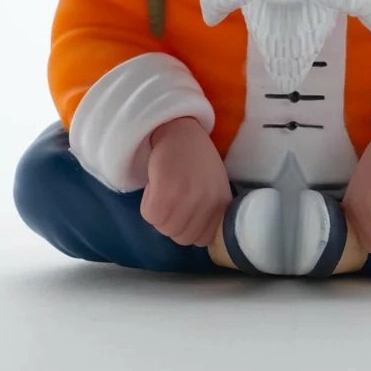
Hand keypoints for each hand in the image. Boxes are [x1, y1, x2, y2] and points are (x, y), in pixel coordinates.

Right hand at [140, 117, 231, 246]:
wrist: (180, 130)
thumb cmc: (196, 159)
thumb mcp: (214, 187)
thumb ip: (209, 212)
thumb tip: (198, 237)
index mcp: (222, 204)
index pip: (201, 240)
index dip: (188, 227)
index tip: (184, 209)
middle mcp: (208, 203)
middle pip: (181, 238)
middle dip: (172, 221)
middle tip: (171, 198)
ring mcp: (188, 198)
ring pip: (164, 228)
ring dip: (159, 212)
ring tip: (164, 189)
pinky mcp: (167, 191)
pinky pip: (151, 215)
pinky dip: (147, 203)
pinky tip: (156, 185)